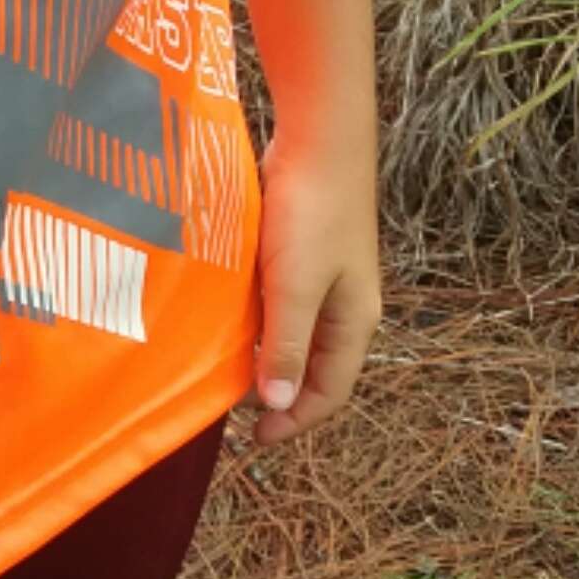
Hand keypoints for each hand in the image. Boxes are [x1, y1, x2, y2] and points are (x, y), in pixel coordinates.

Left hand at [253, 137, 381, 445]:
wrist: (317, 139)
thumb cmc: (310, 214)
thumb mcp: (294, 287)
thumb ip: (284, 345)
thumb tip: (276, 404)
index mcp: (353, 322)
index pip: (328, 391)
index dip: (294, 420)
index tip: (254, 439)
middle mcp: (343, 308)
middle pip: (312, 370)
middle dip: (278, 396)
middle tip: (233, 413)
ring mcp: (323, 282)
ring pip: (292, 339)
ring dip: (263, 361)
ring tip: (224, 375)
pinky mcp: (300, 257)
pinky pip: (279, 308)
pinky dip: (256, 327)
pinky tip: (226, 328)